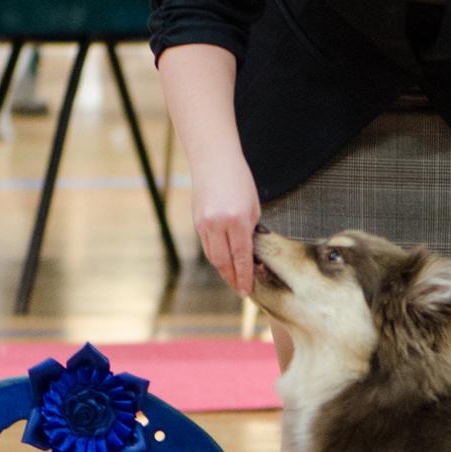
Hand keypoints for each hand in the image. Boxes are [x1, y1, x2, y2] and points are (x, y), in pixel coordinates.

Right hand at [191, 153, 261, 296]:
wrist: (214, 161)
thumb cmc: (239, 180)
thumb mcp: (253, 207)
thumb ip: (250, 231)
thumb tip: (249, 253)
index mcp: (236, 220)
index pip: (242, 257)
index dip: (245, 276)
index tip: (247, 291)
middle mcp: (217, 224)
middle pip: (223, 262)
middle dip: (232, 278)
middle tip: (241, 289)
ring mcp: (203, 224)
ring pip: (213, 256)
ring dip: (224, 269)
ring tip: (234, 278)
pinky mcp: (196, 221)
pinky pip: (207, 245)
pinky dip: (216, 256)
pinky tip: (225, 261)